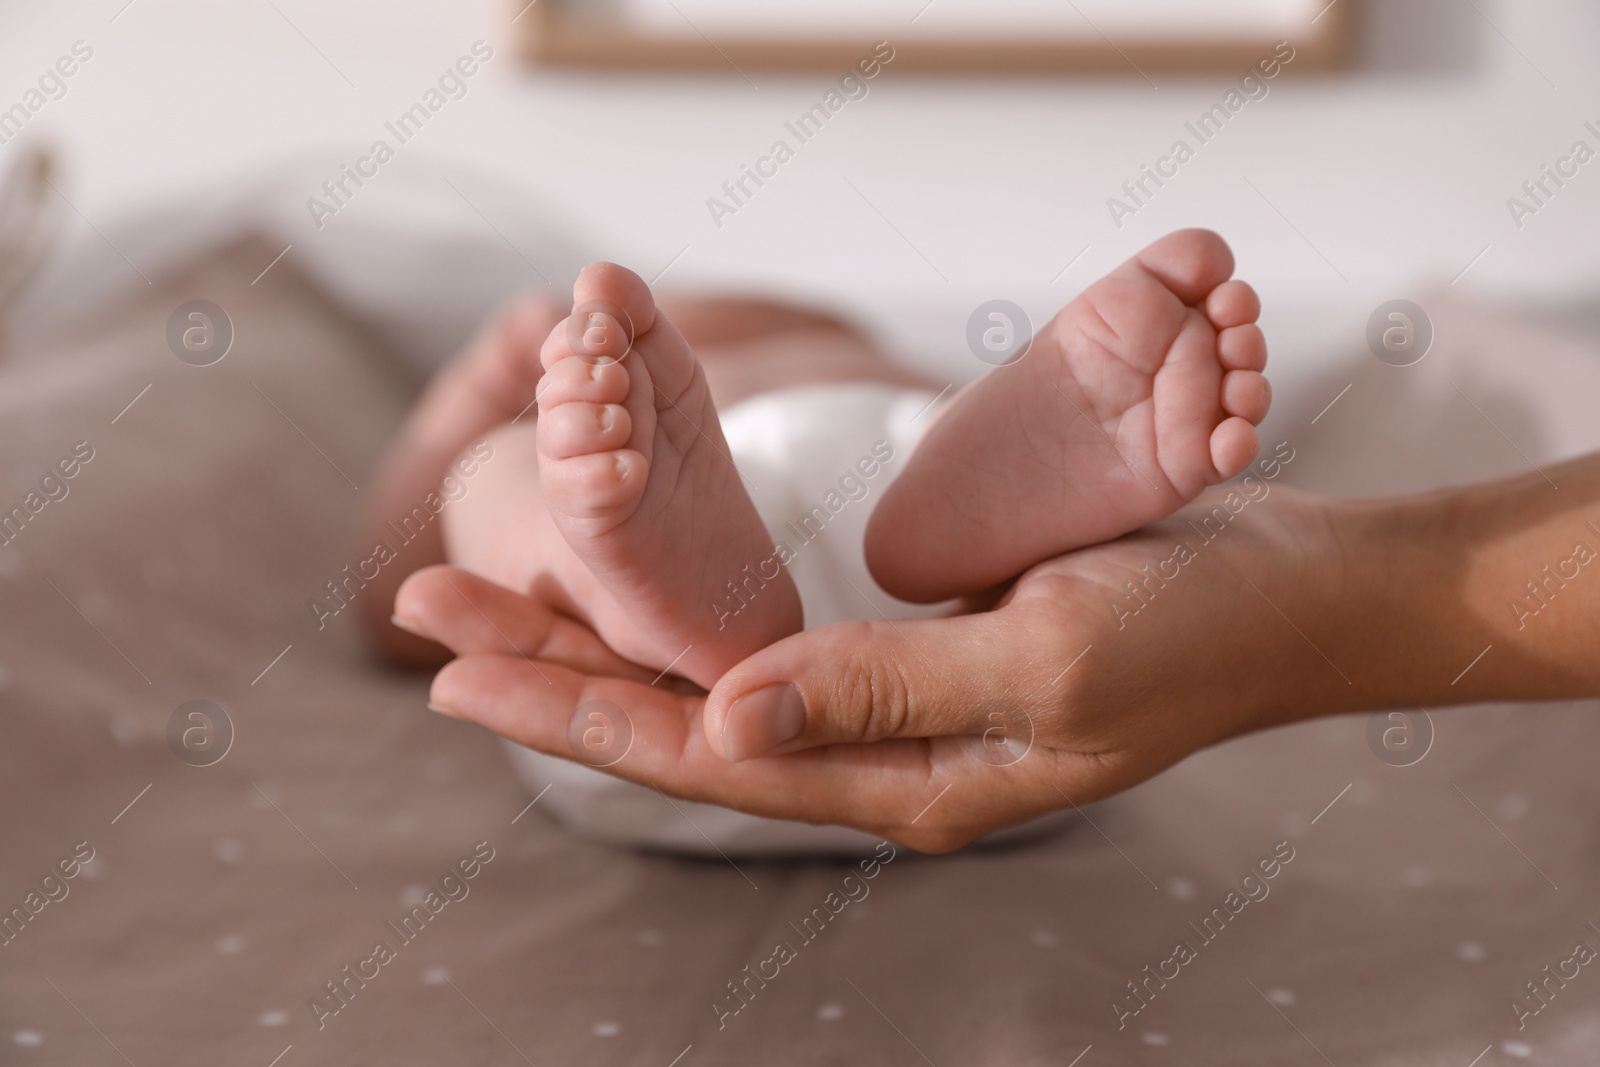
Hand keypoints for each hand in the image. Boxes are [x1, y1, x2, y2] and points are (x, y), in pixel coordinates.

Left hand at [396, 486, 1354, 850]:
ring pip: (720, 684)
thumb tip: (723, 719)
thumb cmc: (1191, 628)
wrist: (1289, 597)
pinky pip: (780, 647)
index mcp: (903, 783)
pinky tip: (645, 599)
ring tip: (502, 598)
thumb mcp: (1042, 655)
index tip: (446, 666)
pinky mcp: (922, 656)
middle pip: (684, 723)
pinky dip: (695, 615)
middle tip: (425, 609)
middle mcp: (884, 760)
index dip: (568, 706)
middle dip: (552, 668)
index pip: (700, 753)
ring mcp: (902, 712)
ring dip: (610, 641)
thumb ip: (883, 687)